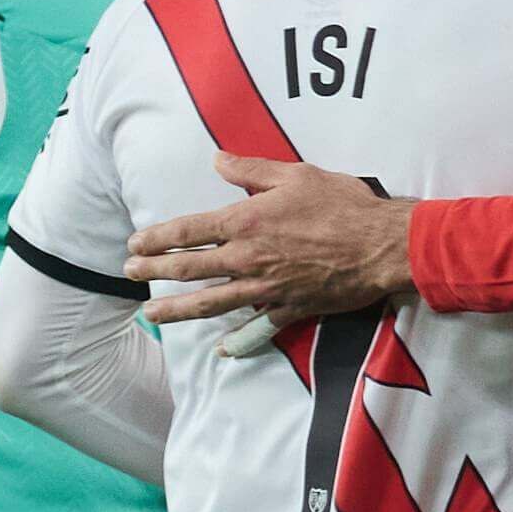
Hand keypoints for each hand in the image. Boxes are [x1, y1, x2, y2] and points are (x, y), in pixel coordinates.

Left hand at [125, 155, 415, 349]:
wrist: (382, 246)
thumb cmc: (343, 204)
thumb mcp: (296, 175)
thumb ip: (252, 170)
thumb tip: (218, 160)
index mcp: (245, 223)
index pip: (187, 231)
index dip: (156, 238)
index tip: (135, 243)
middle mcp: (247, 259)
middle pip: (189, 269)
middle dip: (154, 271)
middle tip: (130, 273)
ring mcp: (266, 289)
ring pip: (210, 303)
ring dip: (177, 310)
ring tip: (152, 314)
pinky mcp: (289, 308)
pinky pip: (256, 328)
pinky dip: (237, 341)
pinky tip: (221, 350)